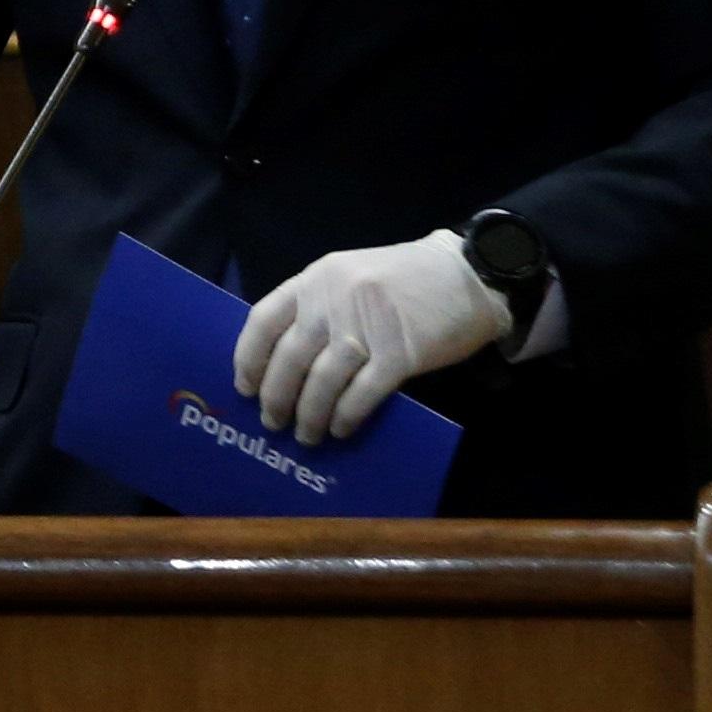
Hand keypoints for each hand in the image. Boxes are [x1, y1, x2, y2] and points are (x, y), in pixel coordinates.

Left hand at [233, 231, 512, 443]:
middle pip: (290, 358)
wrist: (467, 275)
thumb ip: (318, 307)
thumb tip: (283, 362)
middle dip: (277, 397)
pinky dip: (346, 416)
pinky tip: (341, 429)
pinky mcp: (400, 354)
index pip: (263, 321)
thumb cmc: (404, 280)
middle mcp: (334, 300)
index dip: (249, 359)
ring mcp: (367, 327)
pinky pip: (361, 394)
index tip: (245, 388)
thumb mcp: (349, 277)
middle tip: (273, 423)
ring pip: (323, 382)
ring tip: (307, 436)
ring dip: (310, 415)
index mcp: (316, 279)